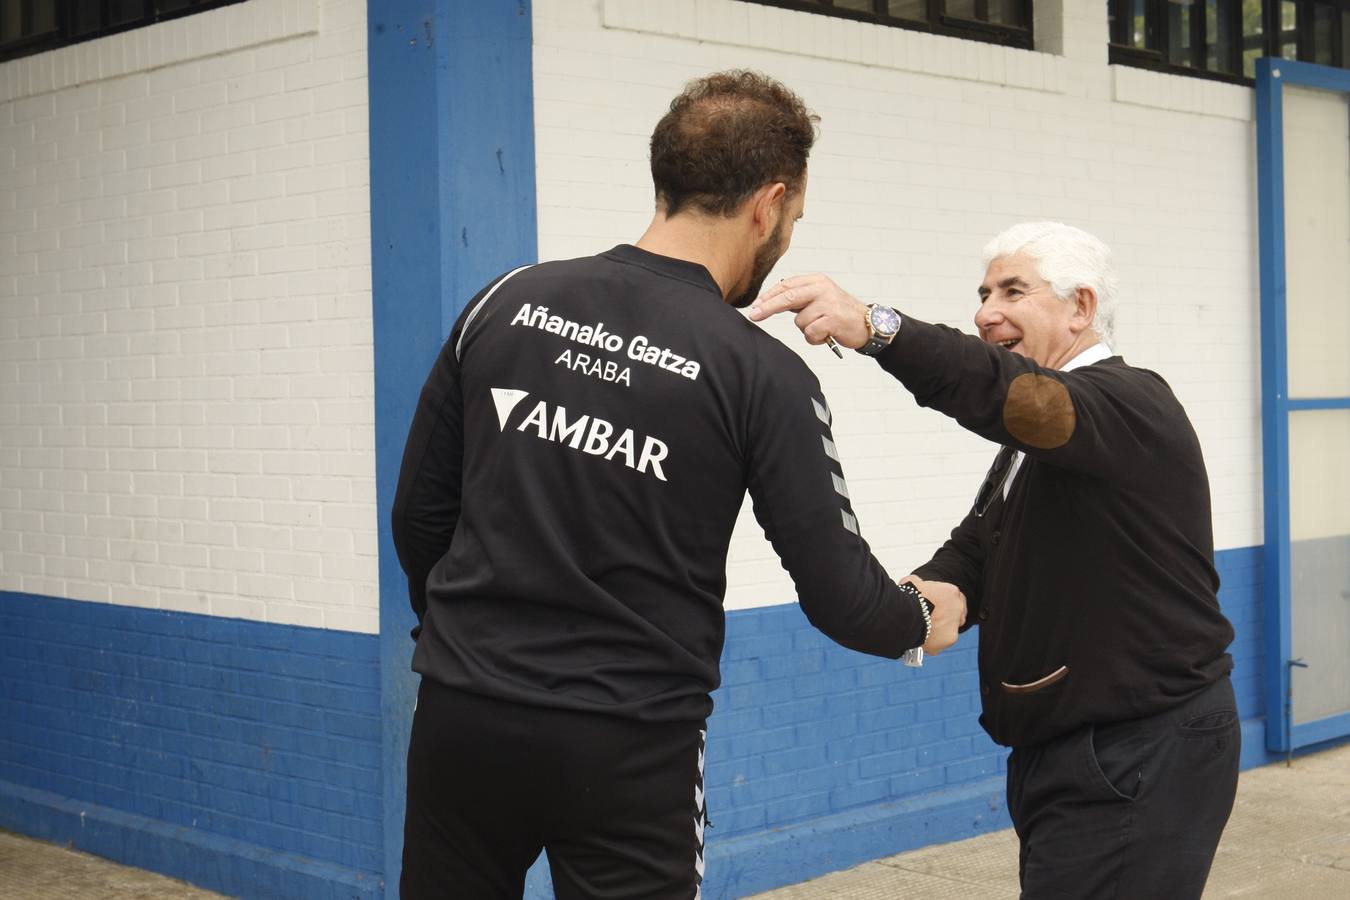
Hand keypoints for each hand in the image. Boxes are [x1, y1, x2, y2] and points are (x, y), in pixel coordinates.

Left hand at [749, 274, 870, 350]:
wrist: (868, 324)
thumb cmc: (840, 313)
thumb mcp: (820, 298)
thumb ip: (800, 298)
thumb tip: (770, 302)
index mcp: (816, 281)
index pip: (786, 285)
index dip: (768, 296)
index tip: (755, 306)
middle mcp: (822, 288)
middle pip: (787, 297)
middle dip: (768, 308)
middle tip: (754, 316)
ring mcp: (828, 303)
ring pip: (799, 321)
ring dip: (807, 330)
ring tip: (822, 328)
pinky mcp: (833, 319)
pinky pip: (810, 332)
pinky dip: (815, 338)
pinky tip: (826, 335)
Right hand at [901, 575, 965, 655]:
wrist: (906, 615)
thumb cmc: (909, 598)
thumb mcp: (913, 583)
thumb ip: (919, 583)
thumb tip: (915, 583)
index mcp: (951, 592)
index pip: (954, 597)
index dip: (944, 603)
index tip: (936, 606)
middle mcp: (958, 607)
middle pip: (956, 613)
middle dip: (946, 616)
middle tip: (932, 619)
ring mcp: (955, 624)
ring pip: (951, 628)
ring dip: (941, 629)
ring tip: (925, 629)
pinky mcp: (950, 638)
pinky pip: (943, 641)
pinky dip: (935, 641)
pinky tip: (924, 638)